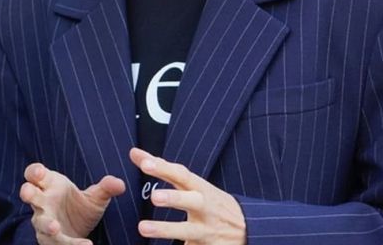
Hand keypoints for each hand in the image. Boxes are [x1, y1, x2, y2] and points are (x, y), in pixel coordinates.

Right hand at [19, 163, 124, 244]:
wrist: (77, 232)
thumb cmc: (79, 207)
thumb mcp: (94, 197)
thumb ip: (105, 189)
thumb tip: (120, 184)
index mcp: (49, 184)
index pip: (35, 174)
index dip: (34, 172)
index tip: (40, 172)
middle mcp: (42, 202)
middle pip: (29, 194)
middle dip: (27, 193)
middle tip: (28, 193)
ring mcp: (43, 221)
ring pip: (40, 221)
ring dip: (46, 224)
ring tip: (55, 227)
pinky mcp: (49, 239)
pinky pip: (56, 241)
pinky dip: (70, 244)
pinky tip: (87, 244)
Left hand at [131, 148, 245, 244]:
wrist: (249, 228)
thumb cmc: (210, 201)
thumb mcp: (192, 183)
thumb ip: (163, 169)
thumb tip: (133, 152)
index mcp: (200, 189)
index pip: (182, 175)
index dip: (164, 168)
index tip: (145, 163)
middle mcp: (205, 208)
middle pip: (191, 201)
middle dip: (174, 198)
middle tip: (154, 197)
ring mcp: (207, 229)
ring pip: (188, 230)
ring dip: (166, 229)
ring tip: (142, 228)